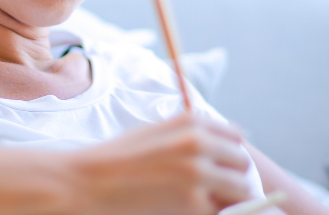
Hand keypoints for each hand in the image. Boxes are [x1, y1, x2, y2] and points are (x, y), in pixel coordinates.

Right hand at [65, 113, 253, 214]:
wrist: (86, 183)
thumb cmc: (117, 161)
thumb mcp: (156, 135)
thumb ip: (191, 138)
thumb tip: (224, 155)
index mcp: (191, 122)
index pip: (236, 137)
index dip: (229, 157)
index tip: (220, 170)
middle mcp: (200, 142)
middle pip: (242, 164)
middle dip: (233, 180)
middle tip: (211, 193)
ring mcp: (200, 173)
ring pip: (242, 191)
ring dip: (228, 200)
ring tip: (198, 204)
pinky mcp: (194, 202)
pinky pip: (221, 212)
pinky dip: (210, 213)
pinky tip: (184, 210)